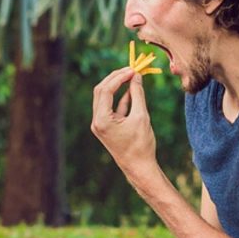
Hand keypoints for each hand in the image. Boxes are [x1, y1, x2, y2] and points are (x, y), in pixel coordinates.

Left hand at [91, 67, 157, 181]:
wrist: (139, 167)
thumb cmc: (141, 144)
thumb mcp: (141, 116)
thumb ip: (138, 94)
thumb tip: (137, 76)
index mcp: (101, 120)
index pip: (105, 90)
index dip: (119, 77)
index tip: (133, 70)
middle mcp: (96, 121)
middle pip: (101, 91)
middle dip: (115, 79)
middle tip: (131, 69)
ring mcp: (100, 124)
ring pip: (105, 98)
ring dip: (119, 87)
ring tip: (134, 77)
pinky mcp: (106, 126)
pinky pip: (112, 107)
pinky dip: (121, 99)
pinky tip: (133, 91)